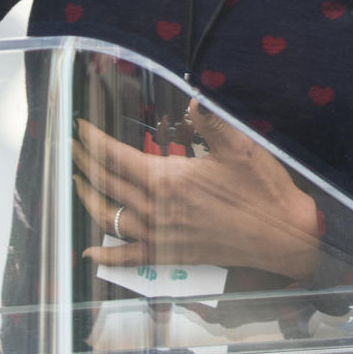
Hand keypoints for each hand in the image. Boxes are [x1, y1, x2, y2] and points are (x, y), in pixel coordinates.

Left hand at [72, 103, 319, 280]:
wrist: (281, 236)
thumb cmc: (262, 189)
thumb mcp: (239, 145)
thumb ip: (211, 118)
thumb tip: (192, 96)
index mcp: (168, 179)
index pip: (117, 158)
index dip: (94, 143)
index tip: (78, 128)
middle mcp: (157, 209)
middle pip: (108, 185)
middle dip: (85, 165)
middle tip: (70, 149)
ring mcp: (161, 236)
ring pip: (111, 218)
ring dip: (89, 200)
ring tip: (76, 183)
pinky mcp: (170, 256)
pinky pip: (129, 258)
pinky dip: (106, 256)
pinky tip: (90, 254)